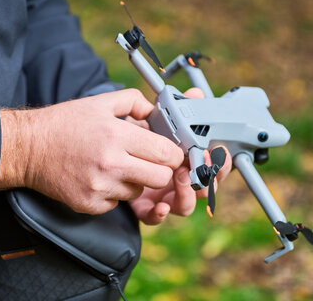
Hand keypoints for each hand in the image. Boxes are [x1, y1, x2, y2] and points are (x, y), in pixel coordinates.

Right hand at [0, 89, 183, 214]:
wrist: (28, 148)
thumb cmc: (64, 123)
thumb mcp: (100, 102)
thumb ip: (134, 101)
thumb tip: (156, 111)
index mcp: (116, 135)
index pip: (166, 154)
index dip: (173, 153)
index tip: (169, 151)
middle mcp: (110, 163)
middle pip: (160, 178)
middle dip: (160, 170)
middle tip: (149, 161)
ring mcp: (99, 187)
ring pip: (139, 192)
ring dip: (135, 181)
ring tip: (117, 166)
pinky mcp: (89, 204)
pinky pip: (117, 203)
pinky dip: (114, 193)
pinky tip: (100, 177)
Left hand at [128, 88, 232, 224]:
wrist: (92, 149)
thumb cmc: (125, 132)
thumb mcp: (149, 117)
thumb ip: (174, 107)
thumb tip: (195, 95)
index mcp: (183, 158)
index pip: (212, 162)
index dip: (220, 160)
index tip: (219, 152)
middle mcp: (176, 178)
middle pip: (205, 186)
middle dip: (209, 178)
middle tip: (203, 167)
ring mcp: (161, 194)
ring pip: (185, 205)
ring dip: (188, 194)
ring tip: (183, 180)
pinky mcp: (142, 205)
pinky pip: (154, 216)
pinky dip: (160, 214)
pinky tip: (160, 207)